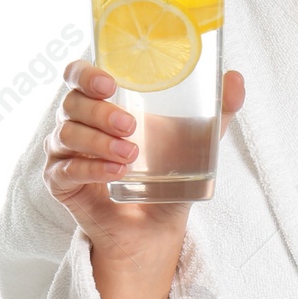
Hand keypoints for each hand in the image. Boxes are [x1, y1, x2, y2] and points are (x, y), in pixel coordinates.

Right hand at [45, 59, 245, 267]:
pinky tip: (116, 173)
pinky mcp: (60, 181)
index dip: (87, 73)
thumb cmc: (168, 172)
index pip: (78, 74)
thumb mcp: (198, 139)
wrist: (156, 225)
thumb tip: (237, 77)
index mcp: (102, 102)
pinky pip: (66, 169)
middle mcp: (77, 121)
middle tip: (131, 126)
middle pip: (71, 103)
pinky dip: (91, 168)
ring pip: (67, 134)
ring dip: (99, 141)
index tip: (111, 83)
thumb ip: (218, 110)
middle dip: (100, 111)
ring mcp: (64, 151)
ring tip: (131, 155)